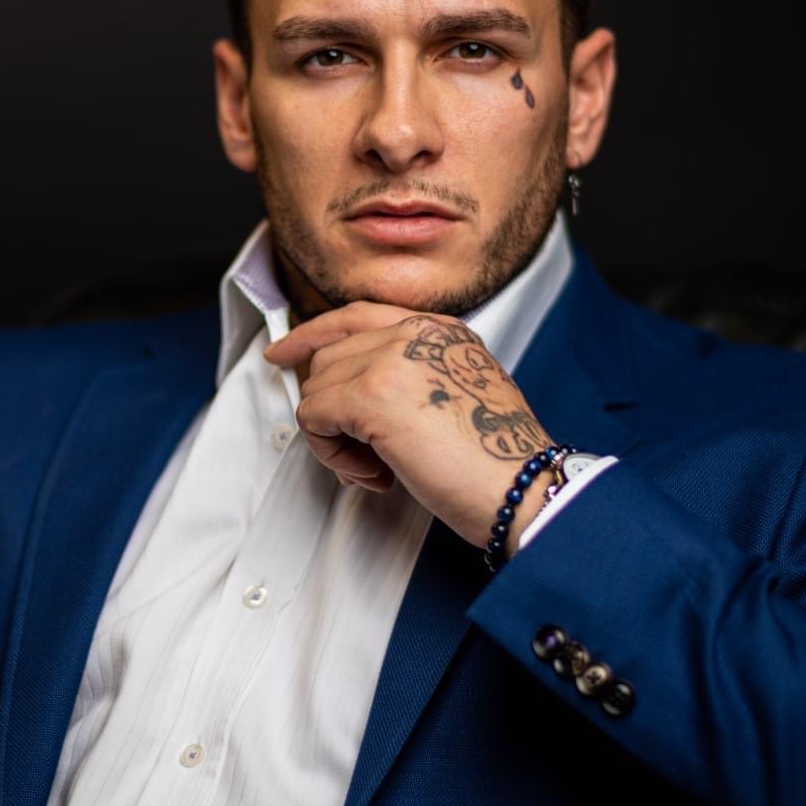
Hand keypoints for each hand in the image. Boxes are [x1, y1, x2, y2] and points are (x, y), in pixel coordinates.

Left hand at [263, 302, 559, 552]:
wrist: (523, 488)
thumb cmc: (496, 459)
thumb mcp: (458, 392)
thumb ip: (410, 376)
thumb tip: (348, 393)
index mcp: (438, 328)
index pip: (355, 316)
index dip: (312, 336)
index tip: (282, 354)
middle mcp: (415, 331)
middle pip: (328, 359)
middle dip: (333, 412)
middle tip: (367, 456)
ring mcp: (391, 359)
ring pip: (316, 389)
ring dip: (335, 439)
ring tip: (379, 468)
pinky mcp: (371, 395)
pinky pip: (313, 416)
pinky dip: (331, 453)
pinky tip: (375, 473)